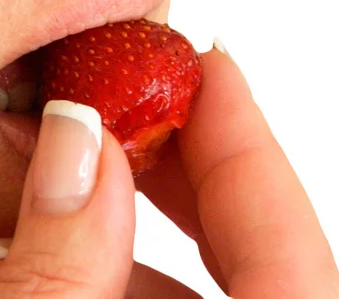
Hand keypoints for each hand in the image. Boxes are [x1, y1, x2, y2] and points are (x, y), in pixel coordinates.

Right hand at [0, 44, 338, 297]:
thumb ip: (60, 273)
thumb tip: (73, 149)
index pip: (278, 211)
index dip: (236, 125)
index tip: (203, 62)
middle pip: (259, 239)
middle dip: (184, 168)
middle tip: (131, 112)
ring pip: (225, 281)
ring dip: (144, 232)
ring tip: (82, 185)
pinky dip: (139, 282)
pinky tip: (83, 265)